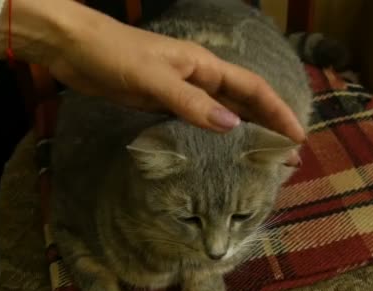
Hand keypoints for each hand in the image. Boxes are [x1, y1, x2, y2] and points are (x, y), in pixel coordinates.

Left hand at [0, 0, 304, 141]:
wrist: (75, 48)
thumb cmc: (115, 54)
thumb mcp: (155, 79)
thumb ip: (191, 102)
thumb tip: (231, 126)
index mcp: (204, 66)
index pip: (252, 89)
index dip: (277, 111)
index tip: (297, 136)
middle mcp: (198, 78)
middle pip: (241, 102)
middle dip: (265, 126)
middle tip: (284, 157)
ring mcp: (179, 91)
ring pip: (219, 114)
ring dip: (240, 134)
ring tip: (258, 161)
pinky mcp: (160, 103)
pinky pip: (194, 122)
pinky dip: (209, 137)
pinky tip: (213, 155)